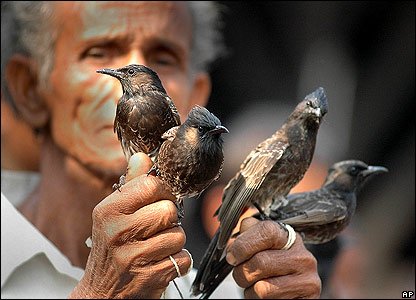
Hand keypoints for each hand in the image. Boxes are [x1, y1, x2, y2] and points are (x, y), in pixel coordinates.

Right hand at [69, 153, 191, 297]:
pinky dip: (178, 261)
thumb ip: (131, 185)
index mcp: (108, 211)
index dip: (162, 192)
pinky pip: (183, 258)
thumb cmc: (112, 249)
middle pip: (169, 210)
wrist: (102, 294)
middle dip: (169, 219)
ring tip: (157, 247)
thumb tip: (143, 157)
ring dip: (173, 241)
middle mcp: (117, 233)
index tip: (158, 200)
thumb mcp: (113, 215)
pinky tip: (161, 262)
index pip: (151, 185)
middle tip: (156, 228)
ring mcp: (132, 257)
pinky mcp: (149, 278)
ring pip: (178, 235)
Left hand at [226, 217, 320, 298]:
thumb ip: (247, 235)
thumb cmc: (268, 267)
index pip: (266, 231)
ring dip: (249, 290)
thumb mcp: (259, 246)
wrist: (287, 293)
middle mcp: (303, 256)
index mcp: (289, 237)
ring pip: (262, 288)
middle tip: (241, 274)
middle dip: (241, 272)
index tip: (232, 256)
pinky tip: (267, 296)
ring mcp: (308, 280)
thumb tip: (234, 243)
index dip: (243, 244)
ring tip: (256, 285)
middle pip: (261, 262)